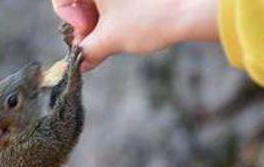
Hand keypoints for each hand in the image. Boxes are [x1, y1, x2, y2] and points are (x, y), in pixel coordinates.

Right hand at [51, 0, 219, 70]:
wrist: (195, 7)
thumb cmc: (149, 17)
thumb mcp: (110, 39)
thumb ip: (87, 51)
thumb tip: (80, 63)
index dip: (68, 19)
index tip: (85, 34)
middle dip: (87, 18)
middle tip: (96, 41)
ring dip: (102, 15)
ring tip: (114, 35)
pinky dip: (119, 8)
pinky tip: (128, 23)